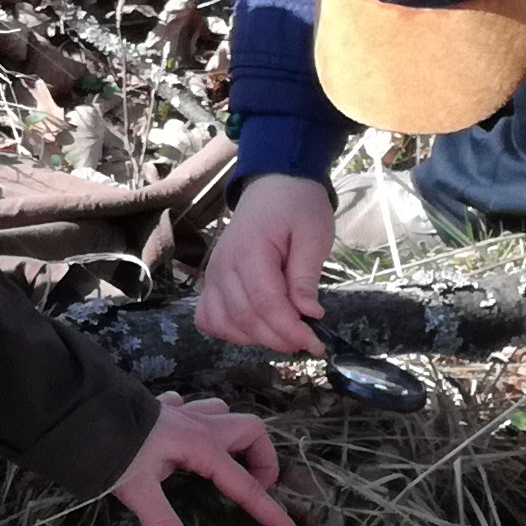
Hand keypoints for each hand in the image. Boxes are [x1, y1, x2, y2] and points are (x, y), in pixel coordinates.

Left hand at [112, 394, 301, 525]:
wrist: (77, 406)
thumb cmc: (110, 446)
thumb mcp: (138, 492)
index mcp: (202, 447)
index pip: (248, 488)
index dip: (273, 517)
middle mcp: (199, 425)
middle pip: (251, 432)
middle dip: (261, 461)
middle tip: (248, 492)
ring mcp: (180, 412)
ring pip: (224, 414)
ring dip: (232, 437)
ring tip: (223, 468)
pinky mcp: (159, 409)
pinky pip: (191, 408)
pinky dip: (197, 422)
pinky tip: (182, 442)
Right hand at [196, 175, 331, 354]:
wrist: (273, 185)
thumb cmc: (297, 207)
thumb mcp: (313, 234)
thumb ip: (306, 275)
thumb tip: (308, 314)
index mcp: (251, 250)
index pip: (265, 302)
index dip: (289, 328)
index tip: (316, 341)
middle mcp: (224, 265)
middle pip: (244, 317)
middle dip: (278, 338)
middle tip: (307, 341)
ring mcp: (213, 275)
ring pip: (224, 323)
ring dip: (255, 338)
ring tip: (284, 332)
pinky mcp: (211, 281)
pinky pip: (208, 318)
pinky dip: (228, 331)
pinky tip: (254, 328)